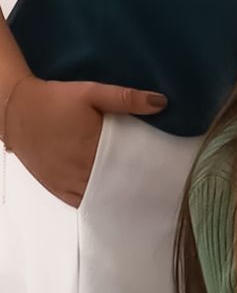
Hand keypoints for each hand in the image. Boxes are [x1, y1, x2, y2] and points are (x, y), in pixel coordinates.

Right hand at [2, 78, 166, 205]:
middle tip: (158, 183)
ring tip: (140, 191)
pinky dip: (96, 200)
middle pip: (115, 183)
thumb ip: (125, 98)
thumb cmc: (55, 100)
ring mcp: (65, 181)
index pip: (128, 165)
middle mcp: (78, 169)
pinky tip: (112, 198)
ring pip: (98, 196)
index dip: (147, 170)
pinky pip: (80, 201)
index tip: (166, 171)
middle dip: (136, 184)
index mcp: (91, 147)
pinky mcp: (55, 186)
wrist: (15, 110)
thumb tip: (162, 102)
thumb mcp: (91, 92)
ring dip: (117, 194)